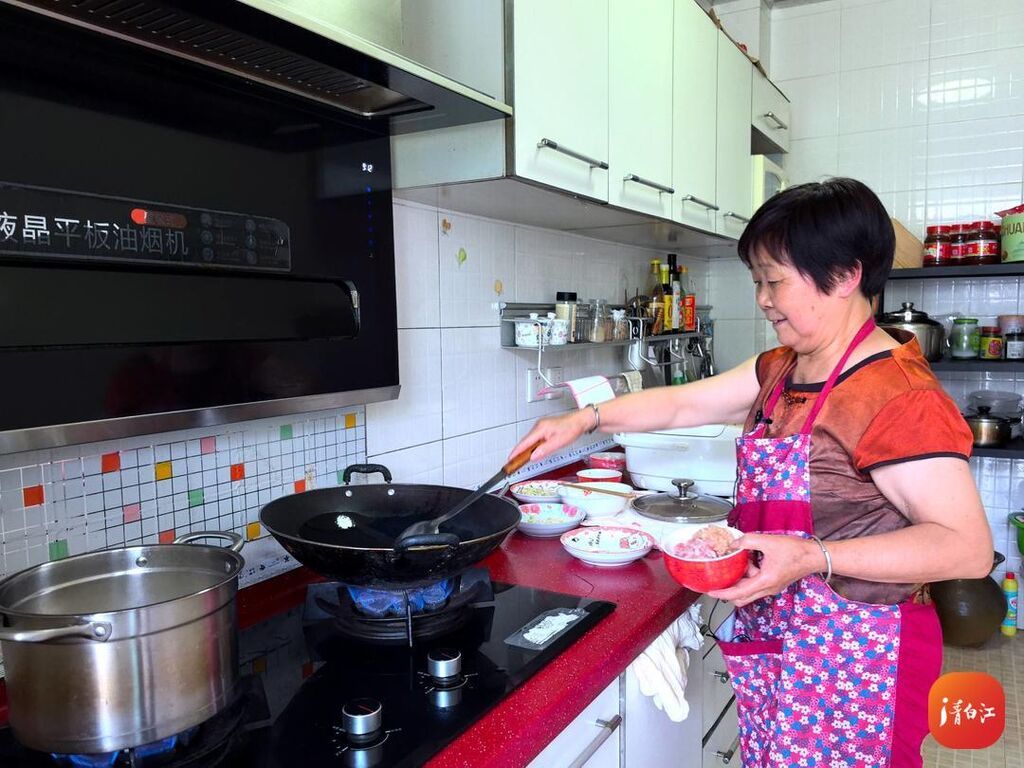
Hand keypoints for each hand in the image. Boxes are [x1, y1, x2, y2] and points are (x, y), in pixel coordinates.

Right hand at [508, 409, 592, 462]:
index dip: (516, 452)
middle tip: (514, 463)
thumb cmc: (572, 428)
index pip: (524, 442)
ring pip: (529, 440)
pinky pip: (534, 438)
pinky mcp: (544, 428)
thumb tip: (533, 456)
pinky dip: (532, 445)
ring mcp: (541, 426)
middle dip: (519, 452)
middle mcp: (538, 426)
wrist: (580, 421)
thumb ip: (544, 450)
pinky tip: (533, 451)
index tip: (510, 459)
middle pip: (525, 441)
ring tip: (522, 459)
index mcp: (540, 428)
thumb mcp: (558, 442)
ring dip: (526, 449)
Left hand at [706, 533, 821, 606]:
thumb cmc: (795, 551)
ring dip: (742, 579)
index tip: (711, 592)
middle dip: (729, 590)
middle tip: (718, 580)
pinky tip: (752, 560)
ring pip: (749, 590)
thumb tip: (733, 543)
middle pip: (742, 597)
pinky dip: (750, 575)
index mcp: (765, 581)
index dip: (723, 594)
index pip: (739, 593)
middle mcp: (768, 589)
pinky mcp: (774, 583)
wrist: (814, 556)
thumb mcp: (768, 541)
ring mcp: (772, 588)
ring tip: (743, 561)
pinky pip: (757, 584)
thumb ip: (748, 541)